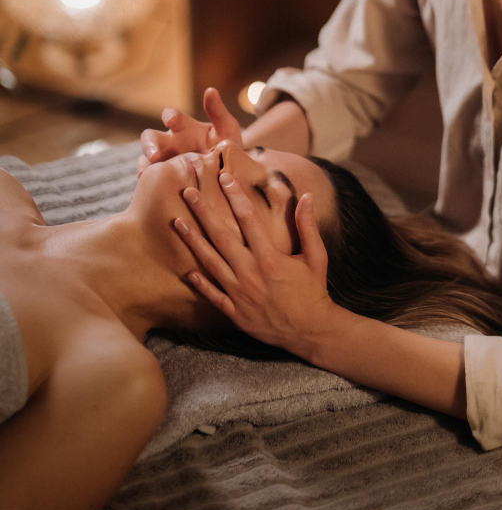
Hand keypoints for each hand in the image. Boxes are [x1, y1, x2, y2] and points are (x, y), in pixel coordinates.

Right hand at [137, 88, 241, 178]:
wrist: (231, 175)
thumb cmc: (227, 147)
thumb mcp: (227, 130)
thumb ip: (219, 112)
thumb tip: (210, 90)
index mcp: (183, 127)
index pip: (171, 115)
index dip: (169, 115)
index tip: (172, 119)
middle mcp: (170, 143)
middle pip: (149, 138)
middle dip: (149, 145)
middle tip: (154, 154)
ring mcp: (164, 162)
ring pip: (145, 160)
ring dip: (145, 165)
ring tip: (148, 173)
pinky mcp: (163, 180)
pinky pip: (151, 181)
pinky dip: (150, 183)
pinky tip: (154, 190)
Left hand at [173, 171, 333, 356]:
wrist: (310, 331)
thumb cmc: (313, 290)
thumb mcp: (316, 257)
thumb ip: (307, 226)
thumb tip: (307, 196)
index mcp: (269, 257)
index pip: (247, 219)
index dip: (235, 196)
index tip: (224, 178)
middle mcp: (250, 273)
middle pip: (221, 237)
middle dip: (203, 212)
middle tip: (188, 192)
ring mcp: (240, 293)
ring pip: (210, 263)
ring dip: (193, 241)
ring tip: (177, 222)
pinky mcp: (235, 312)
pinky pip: (213, 295)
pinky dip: (200, 283)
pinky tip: (187, 271)